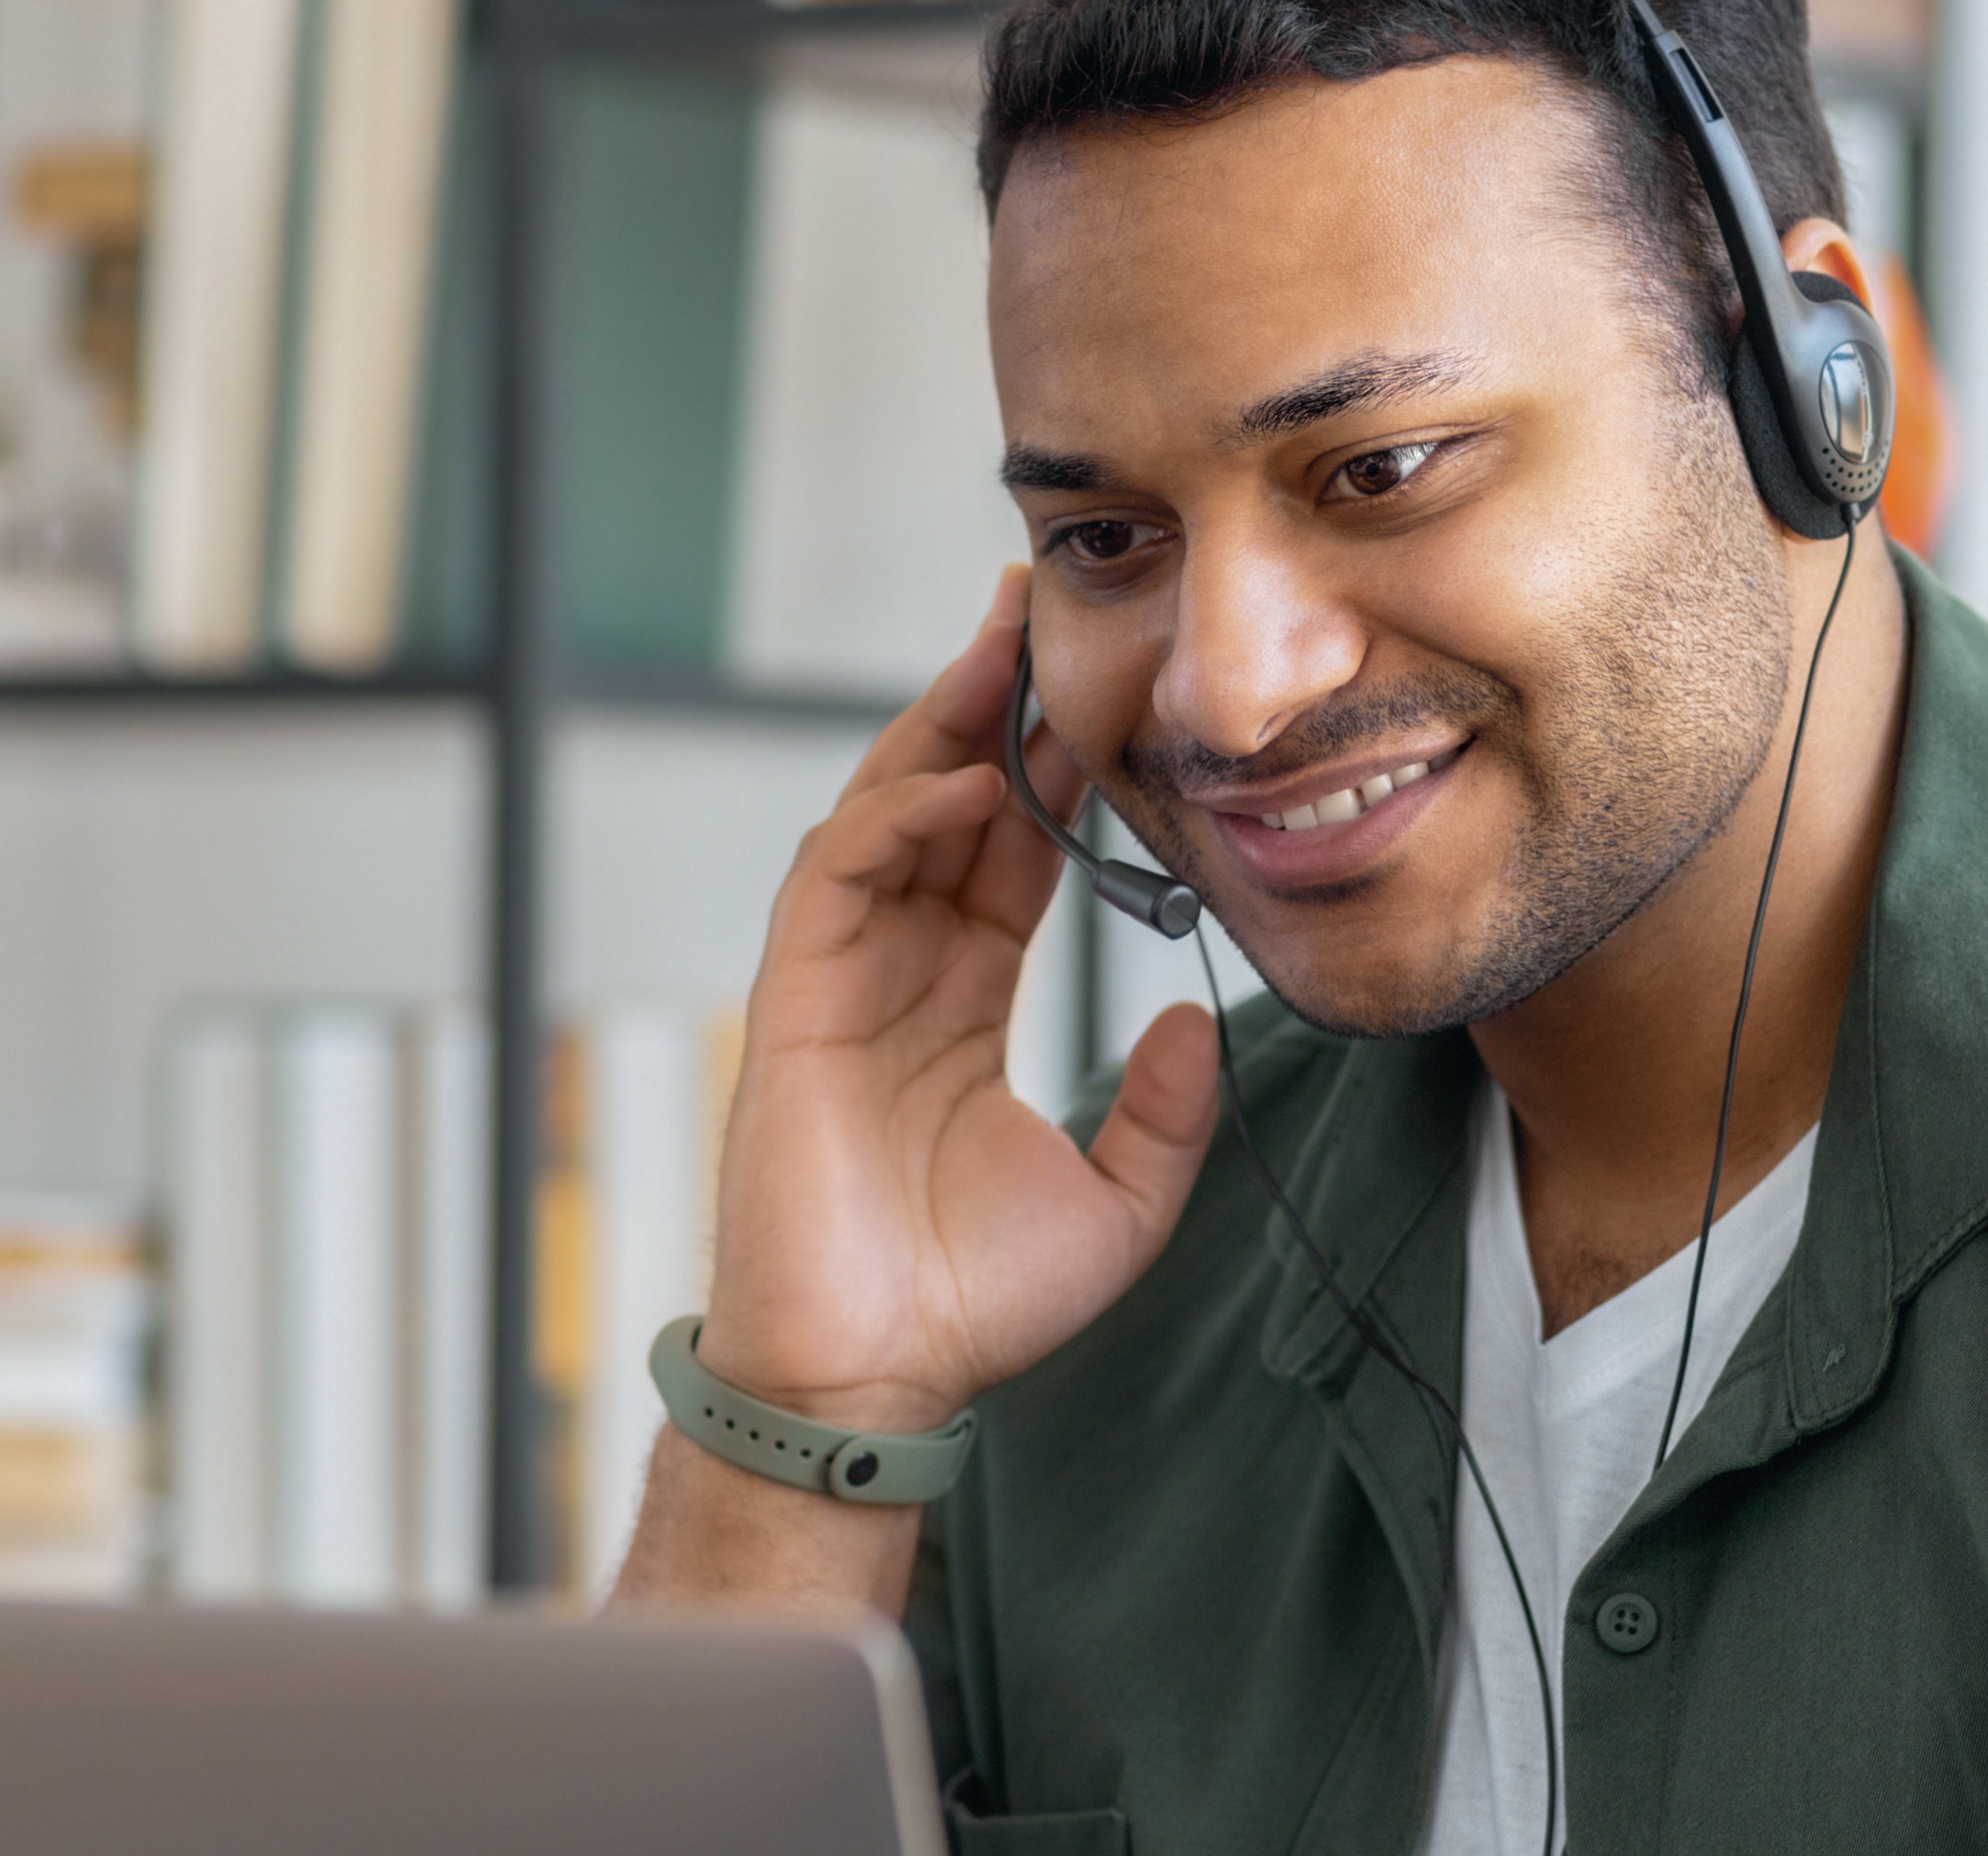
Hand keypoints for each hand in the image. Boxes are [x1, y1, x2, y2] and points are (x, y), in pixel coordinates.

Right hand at [698, 566, 1223, 1432]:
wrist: (876, 1381)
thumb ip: (1165, 1113)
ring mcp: (838, 980)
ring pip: (885, 814)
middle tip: (1047, 606)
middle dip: (990, 704)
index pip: (1011, 855)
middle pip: (946, 805)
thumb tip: (1194, 1021)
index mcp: (959, 1004)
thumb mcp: (1117, 1203)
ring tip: (1002, 649)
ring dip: (941, 729)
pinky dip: (895, 818)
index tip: (1107, 690)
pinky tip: (962, 779)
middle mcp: (896, 974)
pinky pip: (838, 877)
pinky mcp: (793, 1001)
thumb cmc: (972, 1305)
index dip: (1055, 771)